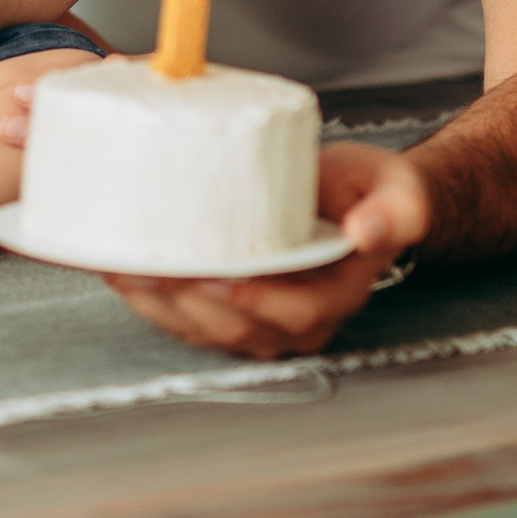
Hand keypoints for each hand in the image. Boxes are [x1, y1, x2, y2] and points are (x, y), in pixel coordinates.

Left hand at [100, 143, 430, 357]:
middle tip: (156, 269)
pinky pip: (186, 316)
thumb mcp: (397, 190)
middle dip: (193, 304)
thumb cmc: (372, 190)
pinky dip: (149, 299)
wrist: (353, 195)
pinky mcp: (228, 308)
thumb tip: (369, 231)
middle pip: (240, 326)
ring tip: (126, 269)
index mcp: (340, 294)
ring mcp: (261, 320)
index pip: (299, 312)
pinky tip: (120, 269)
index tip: (228, 279)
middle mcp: (298, 318)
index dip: (262, 302)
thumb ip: (395, 211)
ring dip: (160, 306)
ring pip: (204, 328)